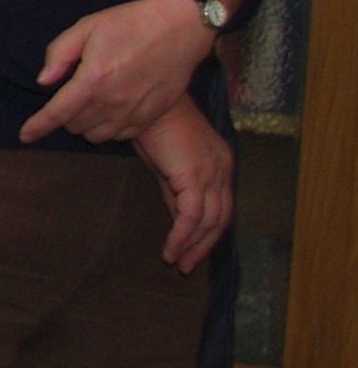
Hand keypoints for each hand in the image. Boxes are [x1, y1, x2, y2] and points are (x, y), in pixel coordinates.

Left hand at [22, 0, 217, 144]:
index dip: (38, 126)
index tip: (25, 136)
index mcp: (93, 79)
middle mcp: (113, 101)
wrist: (178, 29)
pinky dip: (110, 127)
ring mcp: (134, 112)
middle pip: (75, 125)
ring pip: (96, 135)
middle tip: (73, 92)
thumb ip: (59, 54)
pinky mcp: (151, 116)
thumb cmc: (129, 23)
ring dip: (86, 123)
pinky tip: (112, 108)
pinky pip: (121, 136)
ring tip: (92, 101)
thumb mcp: (86, 27)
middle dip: (66, 114)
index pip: (58, 113)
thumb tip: (44, 81)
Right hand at [134, 96, 231, 273]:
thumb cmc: (150, 123)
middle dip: (204, 245)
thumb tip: (176, 215)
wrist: (145, 102)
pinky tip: (170, 249)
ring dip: (192, 246)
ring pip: (209, 222)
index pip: (221, 206)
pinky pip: (192, 217)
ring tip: (176, 262)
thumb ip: (174, 187)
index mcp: (219, 163)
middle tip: (187, 265)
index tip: (191, 250)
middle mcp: (222, 170)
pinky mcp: (195, 177)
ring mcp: (212, 173)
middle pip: (221, 218)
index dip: (208, 231)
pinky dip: (181, 237)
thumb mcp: (164, 159)